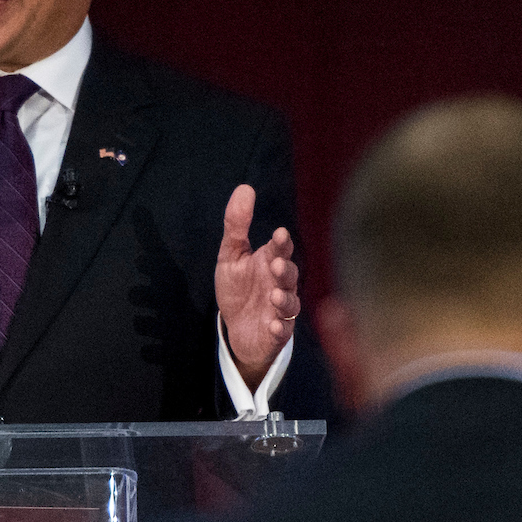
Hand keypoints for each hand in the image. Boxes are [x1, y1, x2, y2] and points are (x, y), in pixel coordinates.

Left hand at [216, 183, 298, 388]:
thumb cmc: (239, 288)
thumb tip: (244, 187)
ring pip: (290, 304)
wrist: (237, 329)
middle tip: (276, 265)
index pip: (280, 250)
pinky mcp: (276, 333)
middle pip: (290, 275)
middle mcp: (280, 285)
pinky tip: (273, 324)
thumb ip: (236, 225)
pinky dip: (280, 328)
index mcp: (270, 263)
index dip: (282, 243)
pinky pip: (282, 331)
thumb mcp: (231, 255)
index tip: (279, 234)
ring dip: (285, 299)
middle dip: (285, 270)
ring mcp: (280, 310)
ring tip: (274, 295)